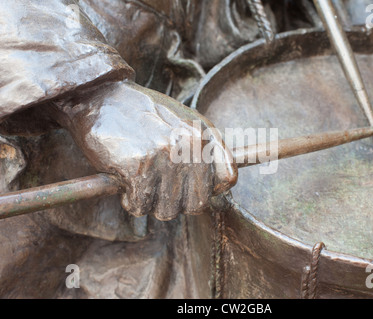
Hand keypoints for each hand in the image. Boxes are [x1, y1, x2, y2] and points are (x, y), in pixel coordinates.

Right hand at [53, 81, 236, 219]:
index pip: (228, 179)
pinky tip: (125, 182)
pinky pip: (140, 206)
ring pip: (168, 210)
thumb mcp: (184, 122)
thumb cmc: (143, 114)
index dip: (209, 190)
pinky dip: (131, 202)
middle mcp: (190, 144)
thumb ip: (206, 151)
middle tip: (159, 189)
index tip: (190, 187)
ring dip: (151, 204)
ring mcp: (165, 156)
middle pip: (197, 204)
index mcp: (204, 133)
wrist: (101, 95)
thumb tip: (222, 190)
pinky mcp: (139, 167)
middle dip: (176, 203)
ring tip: (140, 182)